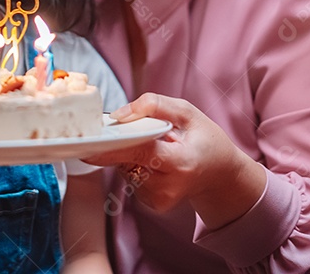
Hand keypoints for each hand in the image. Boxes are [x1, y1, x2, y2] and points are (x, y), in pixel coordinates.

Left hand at [82, 94, 262, 227]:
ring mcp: (160, 199)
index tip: (88, 141)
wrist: (221, 175)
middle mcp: (169, 187)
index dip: (113, 145)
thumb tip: (119, 114)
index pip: (140, 152)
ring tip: (153, 146)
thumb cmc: (205, 140)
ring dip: (129, 153)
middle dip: (116, 144)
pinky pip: (131, 178)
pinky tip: (152, 161)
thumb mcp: (187, 113)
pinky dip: (135, 165)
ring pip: (126, 169)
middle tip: (112, 130)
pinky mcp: (154, 204)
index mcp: (181, 162)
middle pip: (127, 161)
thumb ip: (154, 105)